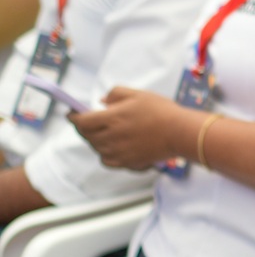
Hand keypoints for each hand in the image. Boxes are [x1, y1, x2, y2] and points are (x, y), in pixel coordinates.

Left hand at [69, 87, 185, 168]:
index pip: (81, 121)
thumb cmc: (162, 112)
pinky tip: (112, 147)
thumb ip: (115, 94)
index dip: (73, 117)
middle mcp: (111, 137)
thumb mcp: (138, 94)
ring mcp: (118, 152)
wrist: (181, 133)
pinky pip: (106, 160)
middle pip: (86, 135)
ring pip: (95, 148)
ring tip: (103, 133)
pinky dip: (104, 154)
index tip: (72, 114)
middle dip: (83, 128)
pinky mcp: (127, 162)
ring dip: (95, 140)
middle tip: (88, 122)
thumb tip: (102, 102)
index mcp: (112, 118)